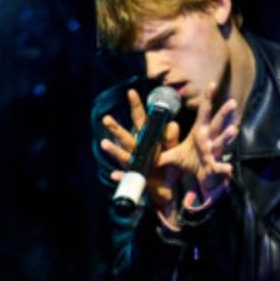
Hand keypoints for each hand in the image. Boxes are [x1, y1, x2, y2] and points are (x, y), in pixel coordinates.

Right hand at [100, 89, 180, 226]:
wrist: (167, 188)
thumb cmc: (169, 164)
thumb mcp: (174, 150)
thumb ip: (171, 138)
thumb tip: (173, 124)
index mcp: (148, 139)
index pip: (141, 120)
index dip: (136, 107)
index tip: (131, 92)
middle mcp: (138, 149)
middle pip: (127, 136)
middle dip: (117, 128)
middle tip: (107, 119)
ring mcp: (135, 163)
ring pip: (123, 154)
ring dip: (114, 150)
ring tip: (106, 144)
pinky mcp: (136, 177)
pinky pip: (127, 176)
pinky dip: (121, 176)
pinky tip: (114, 175)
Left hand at [158, 83, 239, 197]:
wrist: (202, 180)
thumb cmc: (191, 162)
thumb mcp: (174, 155)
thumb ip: (161, 150)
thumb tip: (143, 146)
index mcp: (199, 132)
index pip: (204, 112)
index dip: (208, 98)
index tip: (213, 84)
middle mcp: (208, 140)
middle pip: (217, 123)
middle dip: (224, 113)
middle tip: (232, 102)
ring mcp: (213, 153)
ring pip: (221, 142)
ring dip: (227, 136)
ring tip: (233, 130)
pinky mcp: (213, 167)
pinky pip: (219, 167)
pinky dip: (223, 168)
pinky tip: (228, 168)